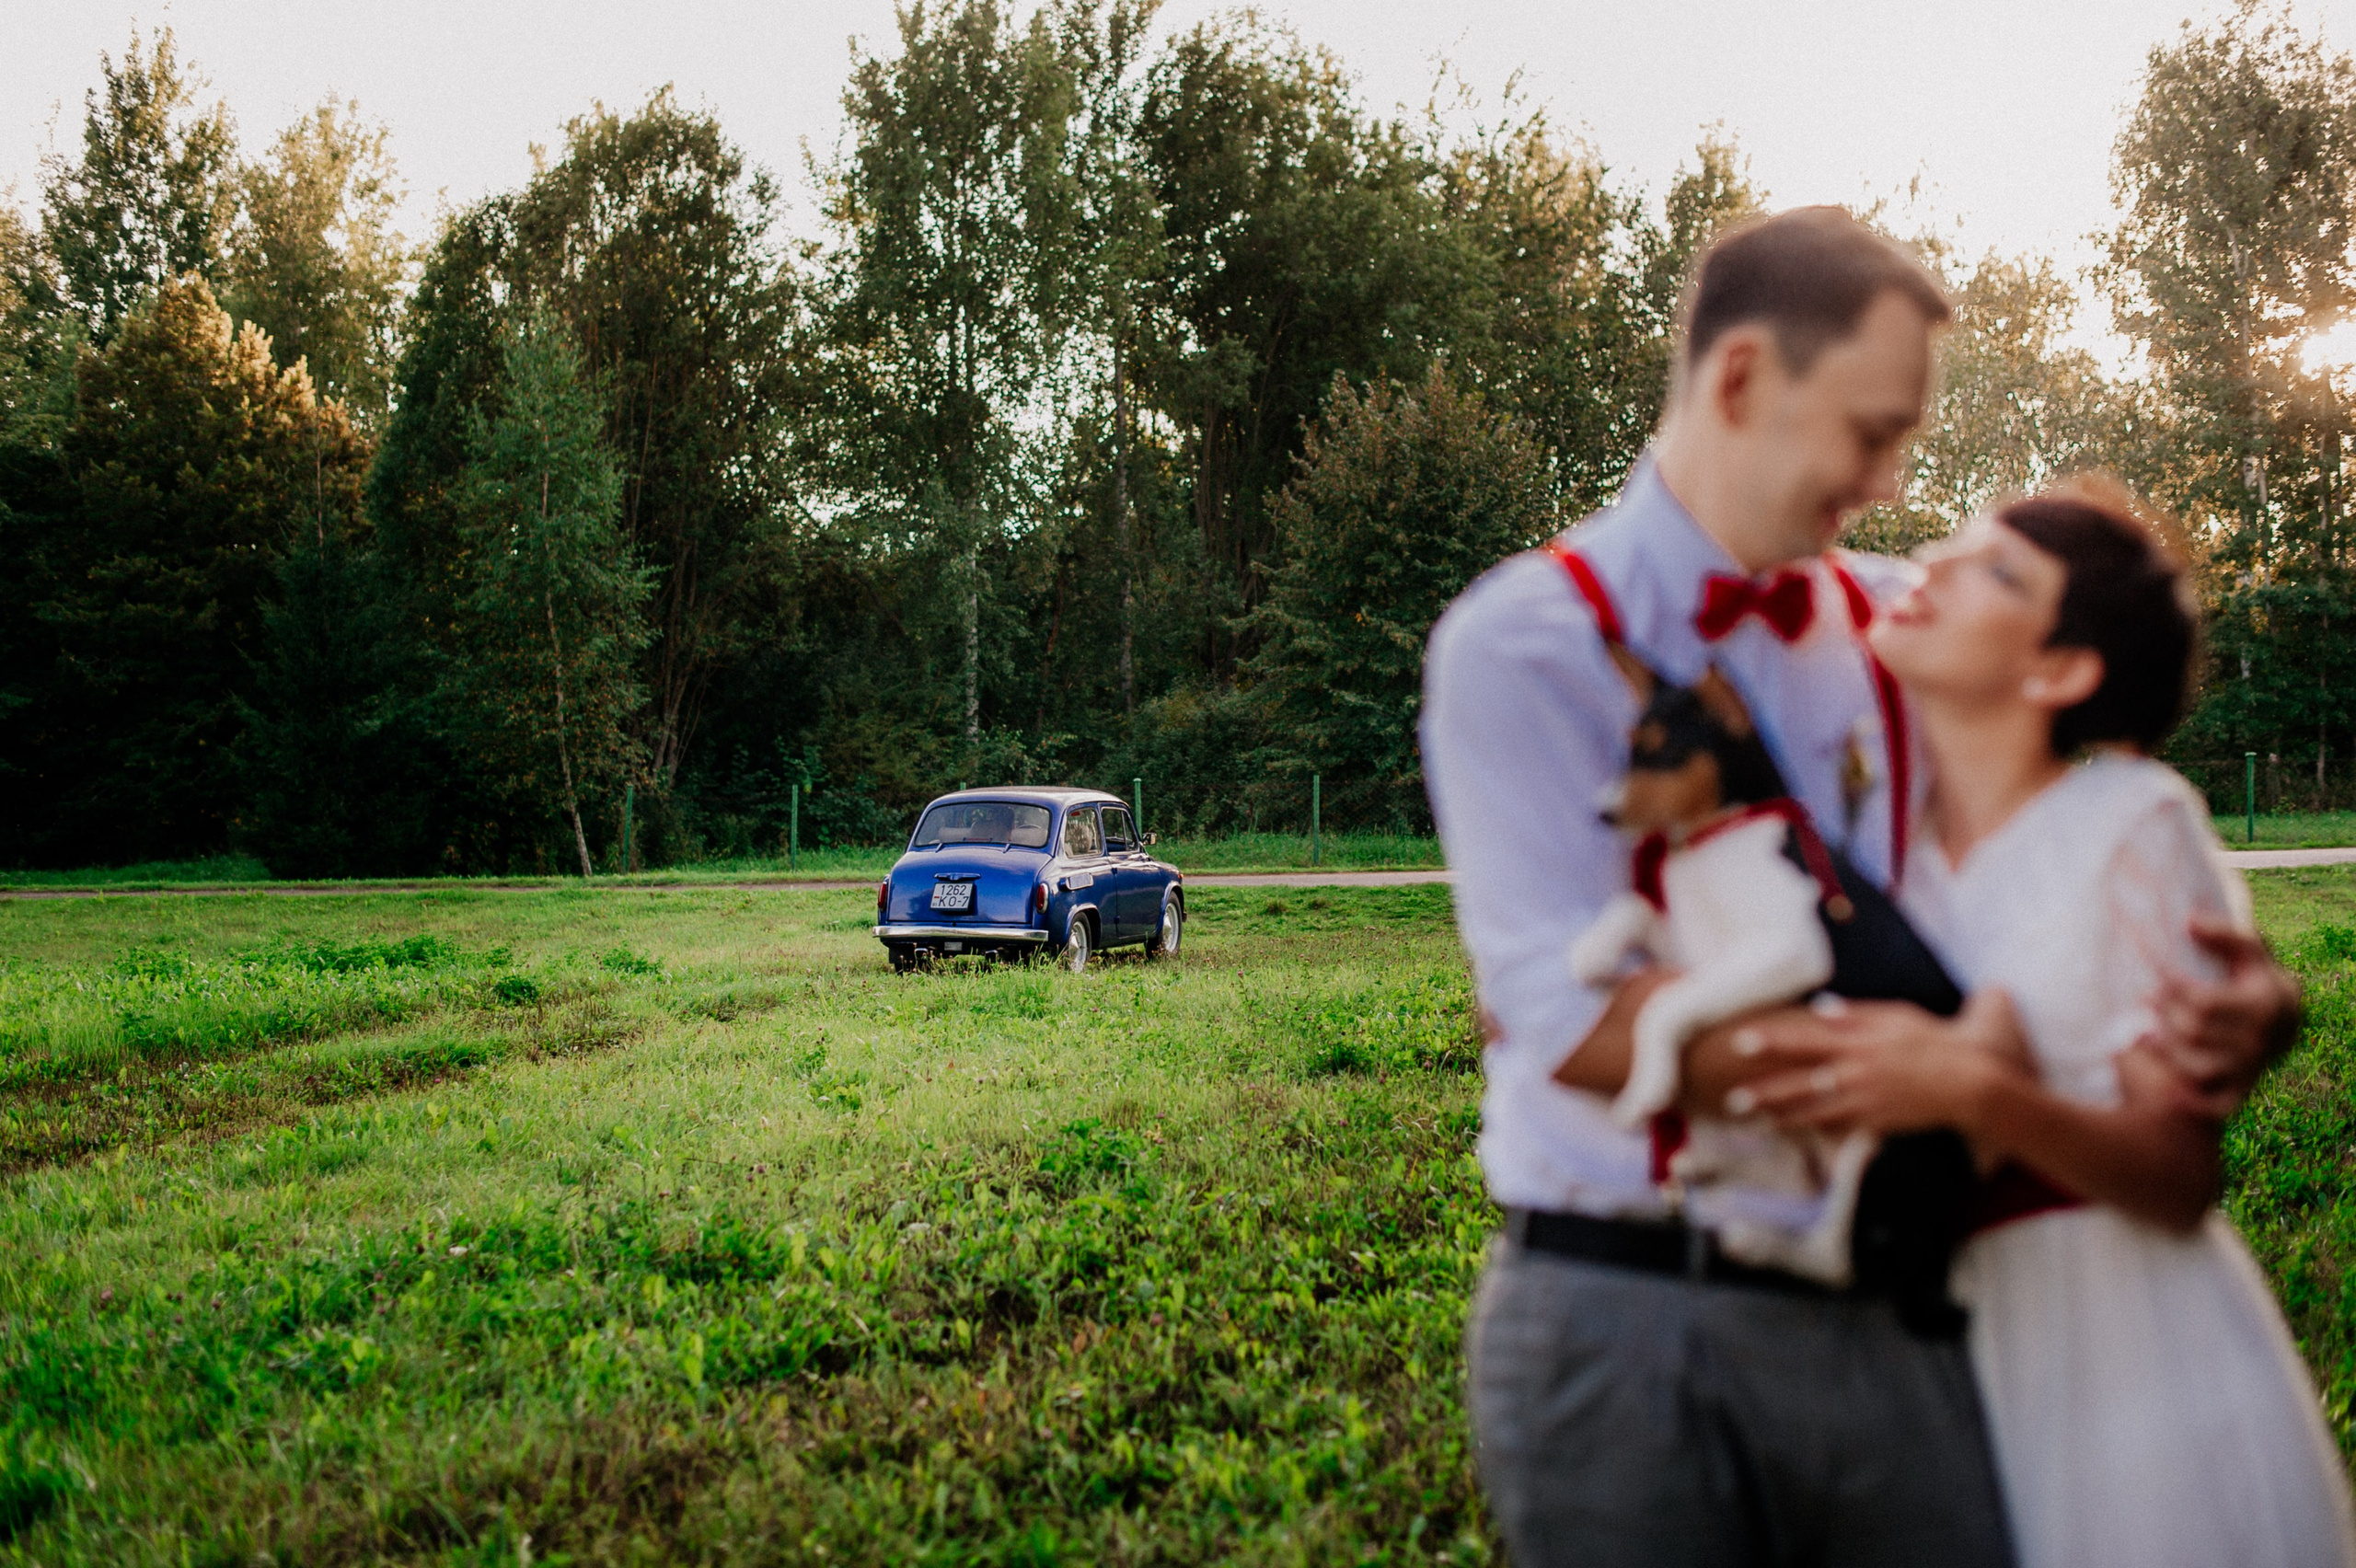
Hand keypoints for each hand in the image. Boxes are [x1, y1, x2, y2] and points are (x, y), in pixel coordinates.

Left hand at [1726, 991, 2033, 1136]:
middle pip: (1801, 1080)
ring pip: (1814, 1109)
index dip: (1772, 1041)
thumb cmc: (1937, 1041)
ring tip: (1753, 1119)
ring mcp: (1865, 1098)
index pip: (1805, 1038)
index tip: (1742, 1041)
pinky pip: (1839, 1126)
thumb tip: (1821, 1007)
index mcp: (1860, 1039)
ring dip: (1782, 1115)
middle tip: (1732, 1098)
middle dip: (1765, 1090)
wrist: (1972, 1080)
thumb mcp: (1897, 1016)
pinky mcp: (1878, 1121)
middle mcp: (1856, 1070)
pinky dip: (1814, 1128)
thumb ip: (1857, 1013)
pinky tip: (1791, 1131)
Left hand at [2141, 918, 2300, 1118]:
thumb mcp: (2250, 949)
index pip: (2202, 1003)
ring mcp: (2250, 1070)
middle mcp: (2259, 1043)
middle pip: (2193, 1033)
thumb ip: (2224, 932)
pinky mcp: (2240, 1091)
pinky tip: (2162, 1084)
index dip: (2171, 988)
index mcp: (2261, 1007)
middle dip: (2163, 1013)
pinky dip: (2187, 1099)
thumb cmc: (2255, 977)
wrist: (2284, 1020)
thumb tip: (2189, 922)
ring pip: (2195, 1068)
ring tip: (2144, 1033)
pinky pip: (2212, 1106)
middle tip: (2143, 998)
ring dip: (2164, 1052)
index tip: (2155, 975)